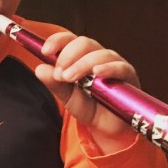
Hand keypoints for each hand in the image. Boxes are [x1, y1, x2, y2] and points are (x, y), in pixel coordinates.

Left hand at [35, 31, 139, 151]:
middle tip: (60, 73)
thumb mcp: (66, 96)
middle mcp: (97, 55)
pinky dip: (108, 68)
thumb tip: (39, 69)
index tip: (45, 51)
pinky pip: (120, 66)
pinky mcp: (128, 74)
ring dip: (83, 64)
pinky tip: (98, 72)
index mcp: (80, 56)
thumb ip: (54, 83)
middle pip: (84, 43)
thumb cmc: (88, 106)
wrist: (106, 127)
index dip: (57, 41)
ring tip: (71, 78)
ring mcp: (113, 63)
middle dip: (69, 55)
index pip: (69, 39)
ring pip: (100, 53)